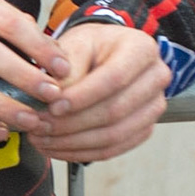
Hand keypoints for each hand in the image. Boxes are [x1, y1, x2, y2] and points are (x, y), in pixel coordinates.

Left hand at [28, 22, 169, 162]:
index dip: (82, 96)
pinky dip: (81, 152)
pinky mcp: (144, 129)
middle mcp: (155, 78)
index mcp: (141, 49)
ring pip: (114, 135)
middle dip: (72, 123)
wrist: (102, 56)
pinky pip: (113, 149)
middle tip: (39, 126)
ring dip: (72, 142)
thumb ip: (66, 67)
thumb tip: (53, 98)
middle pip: (114, 111)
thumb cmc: (88, 47)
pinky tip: (55, 147)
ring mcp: (153, 107)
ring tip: (40, 138)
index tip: (53, 106)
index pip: (113, 78)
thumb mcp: (74, 43)